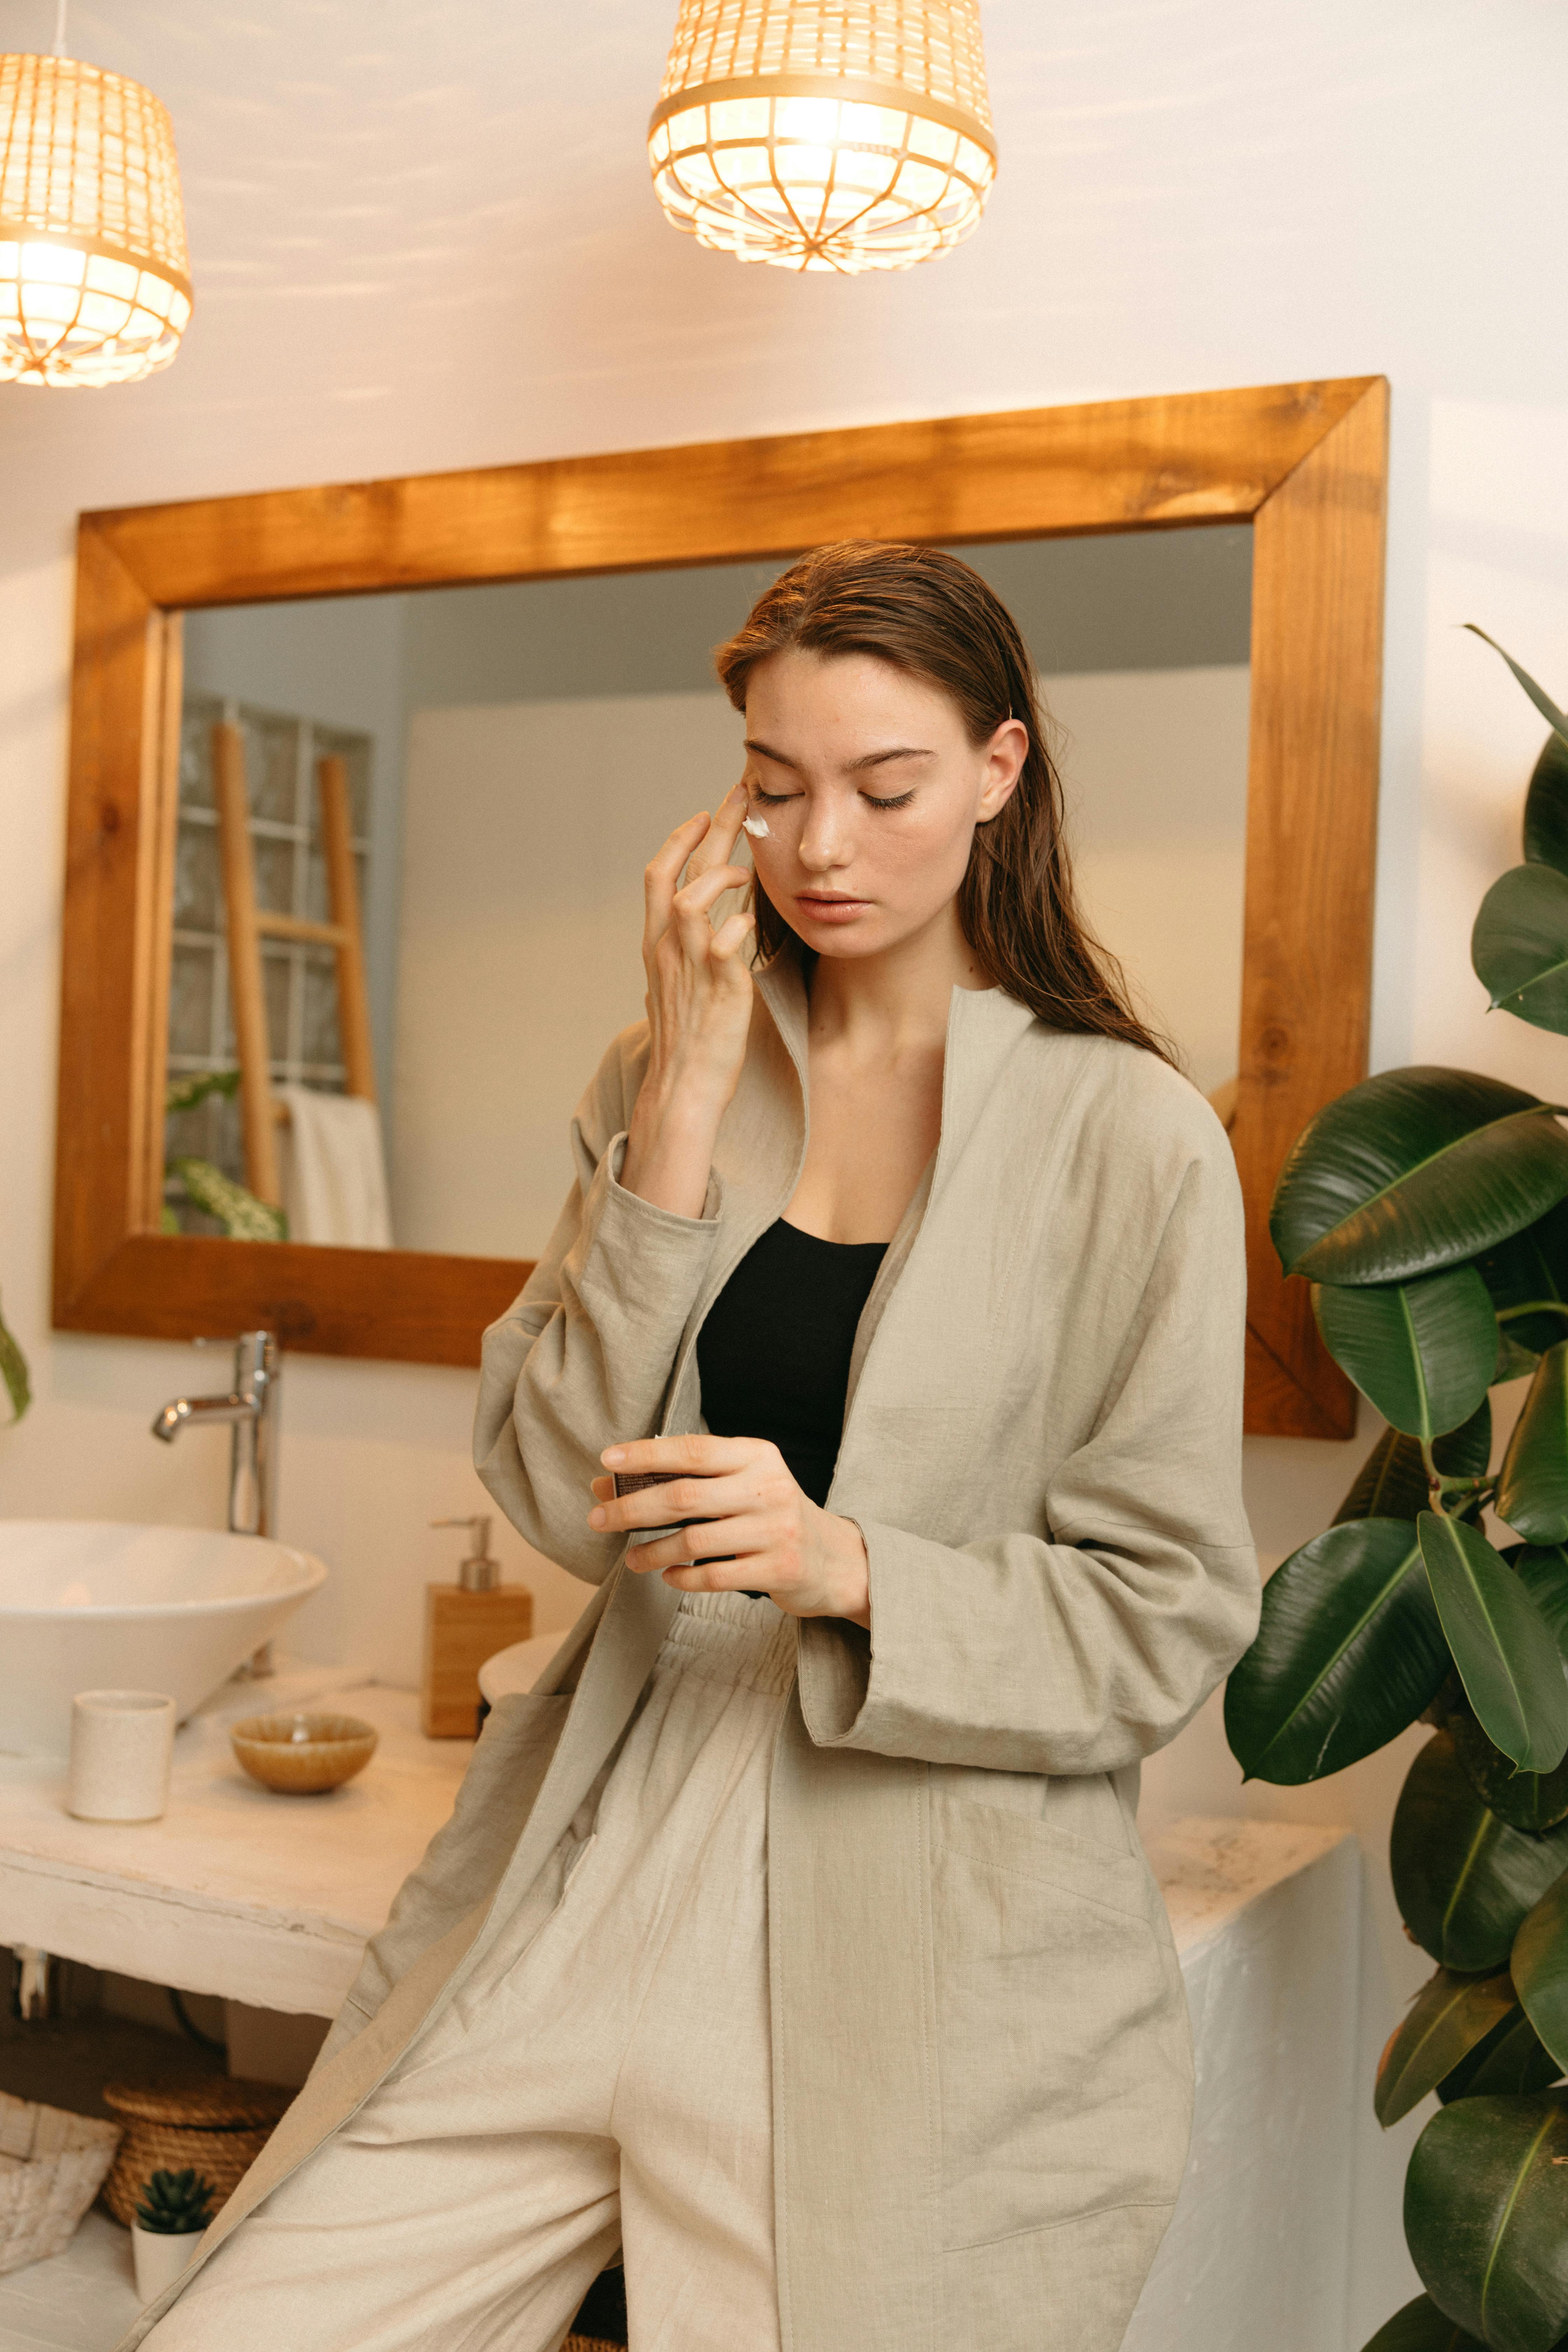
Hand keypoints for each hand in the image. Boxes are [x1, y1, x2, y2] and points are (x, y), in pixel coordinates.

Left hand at [587, 1434, 870, 1628]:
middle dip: (632, 1508)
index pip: (693, 1450)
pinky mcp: (778, 1569)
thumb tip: (609, 1483)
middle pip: (684, 1496)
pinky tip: (668, 1576)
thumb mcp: (740, 1483)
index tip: (607, 1462)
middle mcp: (768, 1488)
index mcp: (757, 1455)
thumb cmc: (770, 1514)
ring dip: (652, 1550)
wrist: (832, 1559)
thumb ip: (685, 1479)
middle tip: (598, 1519)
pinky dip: (682, 1578)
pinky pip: (713, 1576)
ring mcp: (776, 1530)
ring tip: (631, 1558)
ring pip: (694, 1540)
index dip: (646, 1455)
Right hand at [619, 786, 754, 1218]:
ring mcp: (690, 968)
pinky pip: (724, 945)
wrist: (684, 1087)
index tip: (707, 812)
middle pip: (680, 872)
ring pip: (692, 901)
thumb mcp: (679, 984)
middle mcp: (667, 949)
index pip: (660, 873)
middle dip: (712, 829)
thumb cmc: (690, 1038)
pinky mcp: (719, 991)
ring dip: (721, 877)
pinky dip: (739, 927)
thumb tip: (706, 931)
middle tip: (741, 796)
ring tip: (744, 872)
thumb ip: (687, 952)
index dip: (681, 838)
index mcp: (658, 943)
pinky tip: (752, 922)